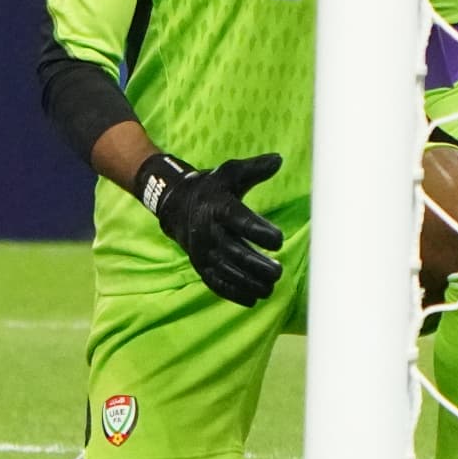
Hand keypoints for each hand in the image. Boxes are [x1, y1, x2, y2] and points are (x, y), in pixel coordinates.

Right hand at [136, 149, 284, 303]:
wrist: (177, 204)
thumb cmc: (212, 188)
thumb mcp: (231, 173)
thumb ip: (255, 169)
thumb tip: (279, 159)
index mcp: (218, 207)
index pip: (240, 221)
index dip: (260, 232)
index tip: (279, 240)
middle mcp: (208, 231)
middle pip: (234, 252)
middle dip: (257, 265)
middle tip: (278, 271)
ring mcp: (202, 251)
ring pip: (226, 272)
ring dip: (249, 282)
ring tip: (270, 287)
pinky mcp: (200, 266)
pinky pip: (216, 283)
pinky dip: (234, 293)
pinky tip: (253, 299)